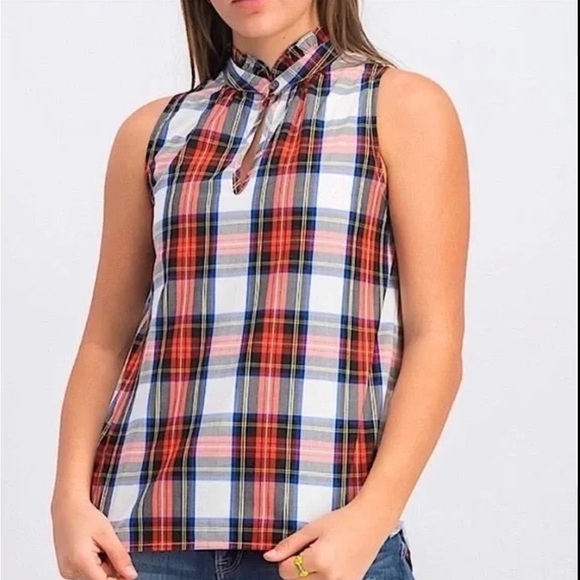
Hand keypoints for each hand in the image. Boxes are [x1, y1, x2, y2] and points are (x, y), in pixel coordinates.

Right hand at [51, 497, 137, 579]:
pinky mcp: (66, 569)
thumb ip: (119, 556)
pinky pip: (85, 574)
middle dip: (111, 569)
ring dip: (102, 567)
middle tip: (111, 548)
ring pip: (93, 578)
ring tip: (101, 546)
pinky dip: (94, 565)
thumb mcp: (107, 533)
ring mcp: (66, 571)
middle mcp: (70, 571)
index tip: (128, 571)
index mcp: (80, 562)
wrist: (67, 508)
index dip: (119, 578)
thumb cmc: (85, 516)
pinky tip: (94, 550)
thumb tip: (131, 575)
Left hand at [263, 498, 397, 579]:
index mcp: (318, 560)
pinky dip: (324, 578)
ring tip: (320, 558)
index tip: (294, 549)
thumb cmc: (342, 520)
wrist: (371, 522)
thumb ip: (289, 544)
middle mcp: (330, 577)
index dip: (285, 560)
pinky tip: (331, 564)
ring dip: (309, 576)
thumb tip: (268, 557)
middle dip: (296, 569)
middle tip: (308, 551)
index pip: (286, 571)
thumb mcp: (312, 528)